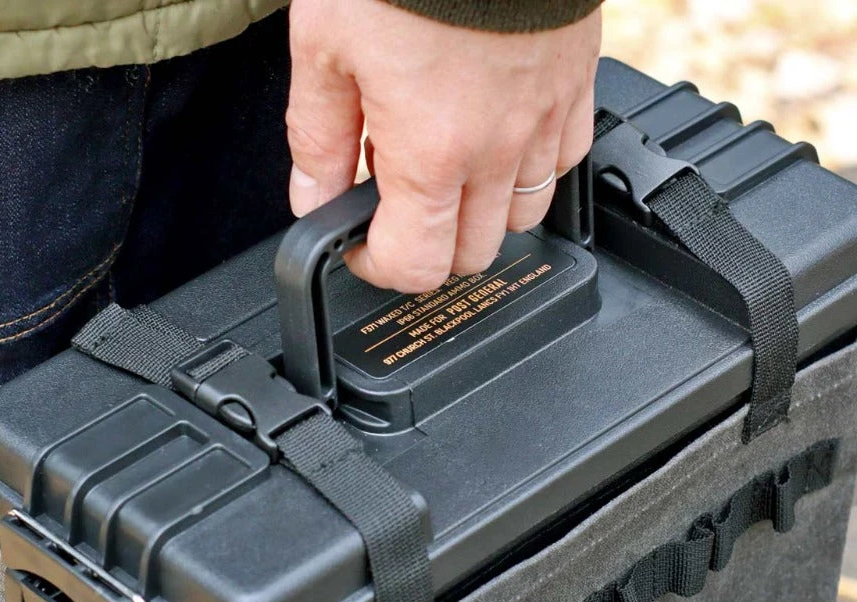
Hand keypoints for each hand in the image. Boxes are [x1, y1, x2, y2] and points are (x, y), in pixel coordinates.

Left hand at [286, 0, 600, 292]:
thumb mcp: (325, 45)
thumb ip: (317, 138)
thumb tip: (312, 200)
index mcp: (431, 151)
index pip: (415, 265)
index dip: (376, 268)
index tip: (358, 246)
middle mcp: (496, 150)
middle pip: (471, 255)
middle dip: (428, 247)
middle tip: (397, 208)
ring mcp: (544, 120)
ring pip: (522, 219)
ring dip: (479, 215)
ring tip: (447, 172)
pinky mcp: (577, 85)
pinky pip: (564, 162)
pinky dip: (529, 172)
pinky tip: (498, 141)